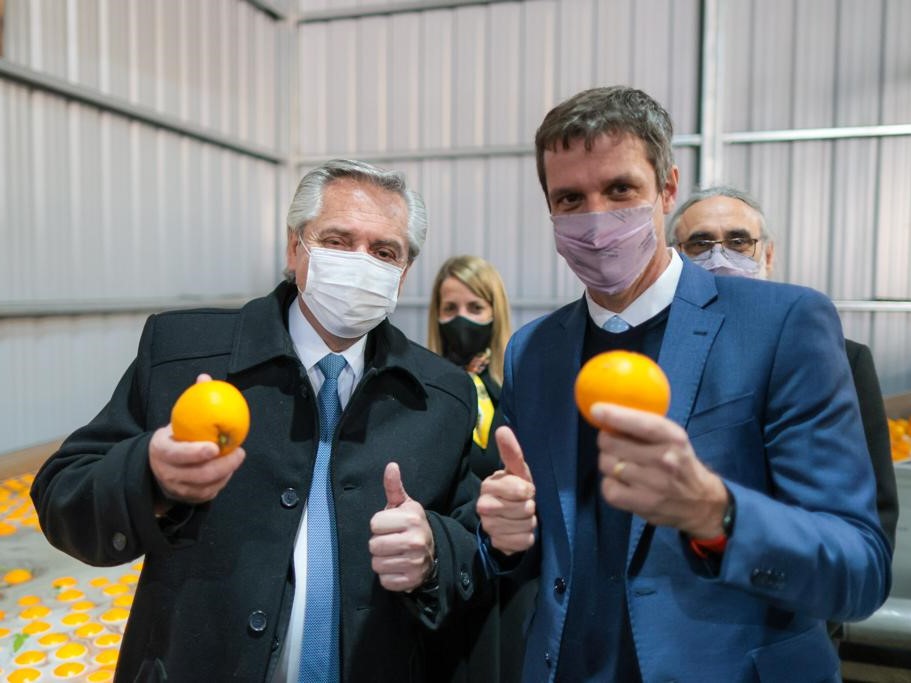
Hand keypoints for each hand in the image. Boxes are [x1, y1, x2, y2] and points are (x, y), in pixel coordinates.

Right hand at [149, 374, 245, 513]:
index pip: (178, 455)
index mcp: (161, 451)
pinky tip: (230, 469)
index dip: (196, 453)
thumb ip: (192, 401)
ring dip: (226, 473)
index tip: (215, 447)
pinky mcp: (188, 498)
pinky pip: (210, 493)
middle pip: (198, 474)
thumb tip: (205, 378)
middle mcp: (167, 473)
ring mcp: (177, 488)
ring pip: (207, 486)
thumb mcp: (177, 419)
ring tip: (237, 457)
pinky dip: (223, 482)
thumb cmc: (174, 437)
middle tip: (239, 452)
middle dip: (223, 465)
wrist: (156, 465)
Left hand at [368, 462, 434, 591]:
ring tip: (394, 554)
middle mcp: (415, 540)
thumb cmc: (411, 525)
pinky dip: (388, 576)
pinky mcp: (412, 580)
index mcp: (412, 518)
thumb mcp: (404, 505)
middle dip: (378, 544)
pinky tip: (397, 567)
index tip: (390, 526)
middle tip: (391, 541)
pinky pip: (385, 581)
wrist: (432, 550)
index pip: (374, 523)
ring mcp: (415, 562)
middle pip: (374, 545)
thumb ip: (394, 487)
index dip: (379, 525)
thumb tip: (391, 466)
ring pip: (377, 564)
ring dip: (382, 560)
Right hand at [476, 426, 536, 554]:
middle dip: (530, 507)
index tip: (525, 490)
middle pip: (524, 509)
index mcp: (489, 485)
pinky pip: (524, 542)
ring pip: (525, 526)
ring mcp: (489, 527)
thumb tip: (503, 429)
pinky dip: (527, 537)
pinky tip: (519, 531)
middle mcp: (483, 506)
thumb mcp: (518, 471)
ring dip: (529, 523)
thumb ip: (512, 453)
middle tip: (523, 505)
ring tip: (522, 518)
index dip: (528, 490)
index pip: (520, 490)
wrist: (512, 519)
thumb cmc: (517, 490)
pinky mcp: (497, 544)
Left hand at [592, 403, 727, 537]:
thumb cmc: (681, 463)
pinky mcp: (643, 504)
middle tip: (612, 442)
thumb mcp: (673, 438)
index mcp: (674, 438)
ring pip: (607, 465)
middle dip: (606, 440)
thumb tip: (608, 413)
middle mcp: (665, 460)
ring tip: (620, 464)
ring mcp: (654, 484)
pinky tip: (621, 482)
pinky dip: (609, 484)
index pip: (642, 424)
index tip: (596, 410)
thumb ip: (646, 426)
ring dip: (607, 462)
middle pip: (612, 444)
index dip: (616, 416)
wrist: (701, 502)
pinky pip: (608, 488)